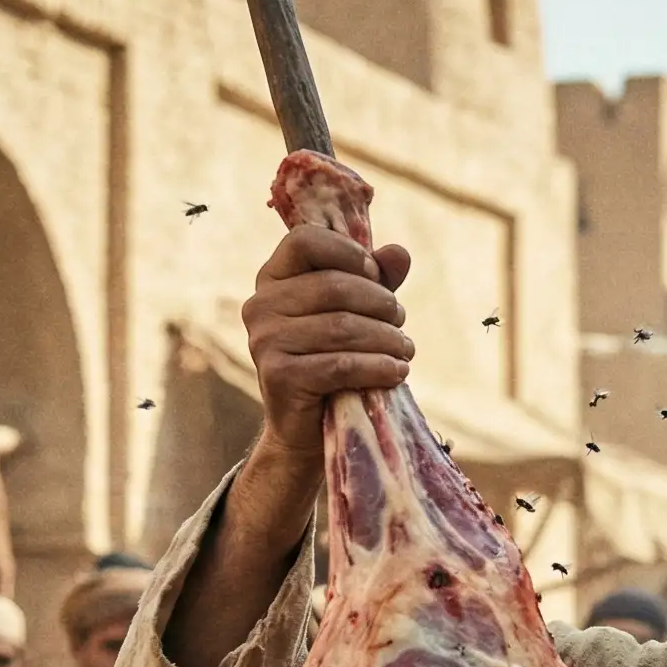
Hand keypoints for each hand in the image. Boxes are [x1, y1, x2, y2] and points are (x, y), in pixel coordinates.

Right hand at [239, 224, 416, 537]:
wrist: (308, 427)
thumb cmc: (334, 358)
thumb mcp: (357, 312)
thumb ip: (376, 279)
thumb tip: (399, 252)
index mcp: (273, 278)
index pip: (305, 239)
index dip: (349, 253)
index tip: (378, 277)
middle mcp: (260, 305)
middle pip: (334, 285)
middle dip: (380, 303)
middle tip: (401, 322)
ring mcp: (264, 341)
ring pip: (341, 327)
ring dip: (386, 338)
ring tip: (406, 350)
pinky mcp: (278, 376)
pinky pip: (340, 365)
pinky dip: (377, 367)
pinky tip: (398, 372)